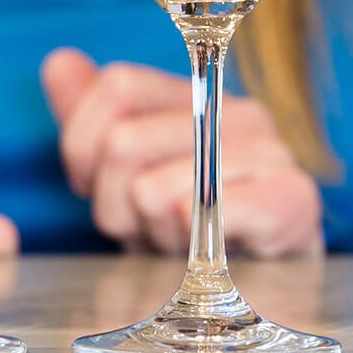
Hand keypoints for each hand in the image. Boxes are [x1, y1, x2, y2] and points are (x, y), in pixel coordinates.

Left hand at [40, 48, 323, 257]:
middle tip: (142, 229)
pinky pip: (207, 213)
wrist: (273, 289)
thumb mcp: (128, 177)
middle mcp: (240, 112)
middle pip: (124, 141)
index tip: (91, 187)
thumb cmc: (191, 232)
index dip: (84, 145)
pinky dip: (192, 243)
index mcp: (201, 94)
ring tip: (179, 246)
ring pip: (153, 189)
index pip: (118, 85)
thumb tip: (59, 63)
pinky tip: (208, 254)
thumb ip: (91, 121)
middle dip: (114, 204)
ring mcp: (272, 152)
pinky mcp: (294, 199)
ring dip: (152, 234)